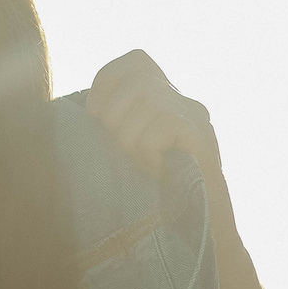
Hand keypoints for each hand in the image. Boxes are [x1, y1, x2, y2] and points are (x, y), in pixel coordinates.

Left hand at [88, 50, 232, 223]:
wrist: (200, 228)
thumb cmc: (157, 193)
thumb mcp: (128, 150)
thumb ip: (115, 124)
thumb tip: (85, 108)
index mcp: (167, 99)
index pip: (137, 59)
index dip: (107, 79)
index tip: (94, 114)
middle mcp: (185, 100)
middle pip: (137, 80)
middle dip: (115, 115)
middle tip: (122, 150)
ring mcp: (197, 116)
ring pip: (147, 103)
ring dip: (130, 140)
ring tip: (143, 166)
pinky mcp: (202, 135)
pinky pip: (159, 128)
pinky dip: (148, 153)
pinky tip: (158, 172)